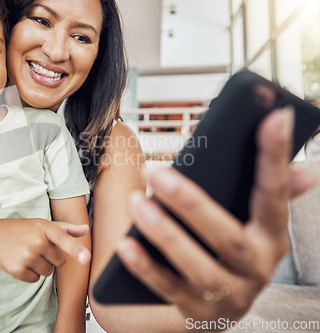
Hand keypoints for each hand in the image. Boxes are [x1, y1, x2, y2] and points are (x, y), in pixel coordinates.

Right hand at [0, 218, 89, 282]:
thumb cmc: (25, 230)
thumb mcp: (45, 225)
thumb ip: (67, 229)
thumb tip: (85, 229)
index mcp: (46, 229)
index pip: (64, 239)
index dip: (76, 249)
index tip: (86, 258)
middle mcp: (36, 242)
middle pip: (60, 261)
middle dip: (52, 257)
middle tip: (38, 247)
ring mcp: (26, 256)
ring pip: (48, 272)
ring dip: (41, 266)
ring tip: (29, 253)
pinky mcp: (18, 270)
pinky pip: (35, 280)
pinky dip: (30, 274)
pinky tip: (22, 261)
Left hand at [117, 108, 315, 321]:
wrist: (211, 304)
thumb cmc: (220, 246)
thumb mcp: (243, 218)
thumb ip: (260, 192)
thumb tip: (302, 172)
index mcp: (269, 235)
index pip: (275, 193)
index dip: (275, 156)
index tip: (274, 115)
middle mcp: (256, 267)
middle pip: (227, 236)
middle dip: (191, 203)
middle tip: (156, 173)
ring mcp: (229, 294)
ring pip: (198, 267)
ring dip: (165, 234)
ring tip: (137, 203)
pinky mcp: (198, 312)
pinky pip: (169, 289)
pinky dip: (146, 267)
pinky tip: (125, 245)